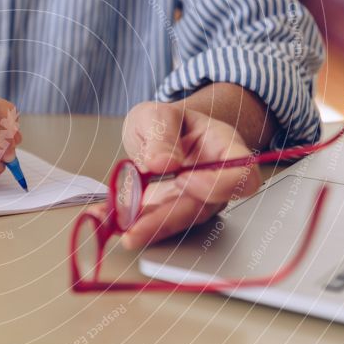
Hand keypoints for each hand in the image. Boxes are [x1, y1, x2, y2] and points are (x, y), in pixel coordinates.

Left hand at [114, 100, 261, 248]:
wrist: (158, 132)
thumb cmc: (169, 121)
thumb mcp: (160, 114)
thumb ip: (162, 134)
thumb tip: (162, 163)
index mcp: (223, 151)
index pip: (242, 177)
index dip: (218, 185)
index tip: (185, 179)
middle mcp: (211, 182)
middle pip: (199, 209)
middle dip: (164, 222)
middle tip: (134, 230)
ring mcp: (188, 200)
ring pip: (171, 223)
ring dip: (142, 229)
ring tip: (114, 227)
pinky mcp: (164, 212)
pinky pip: (147, 222)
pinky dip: (122, 221)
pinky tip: (101, 216)